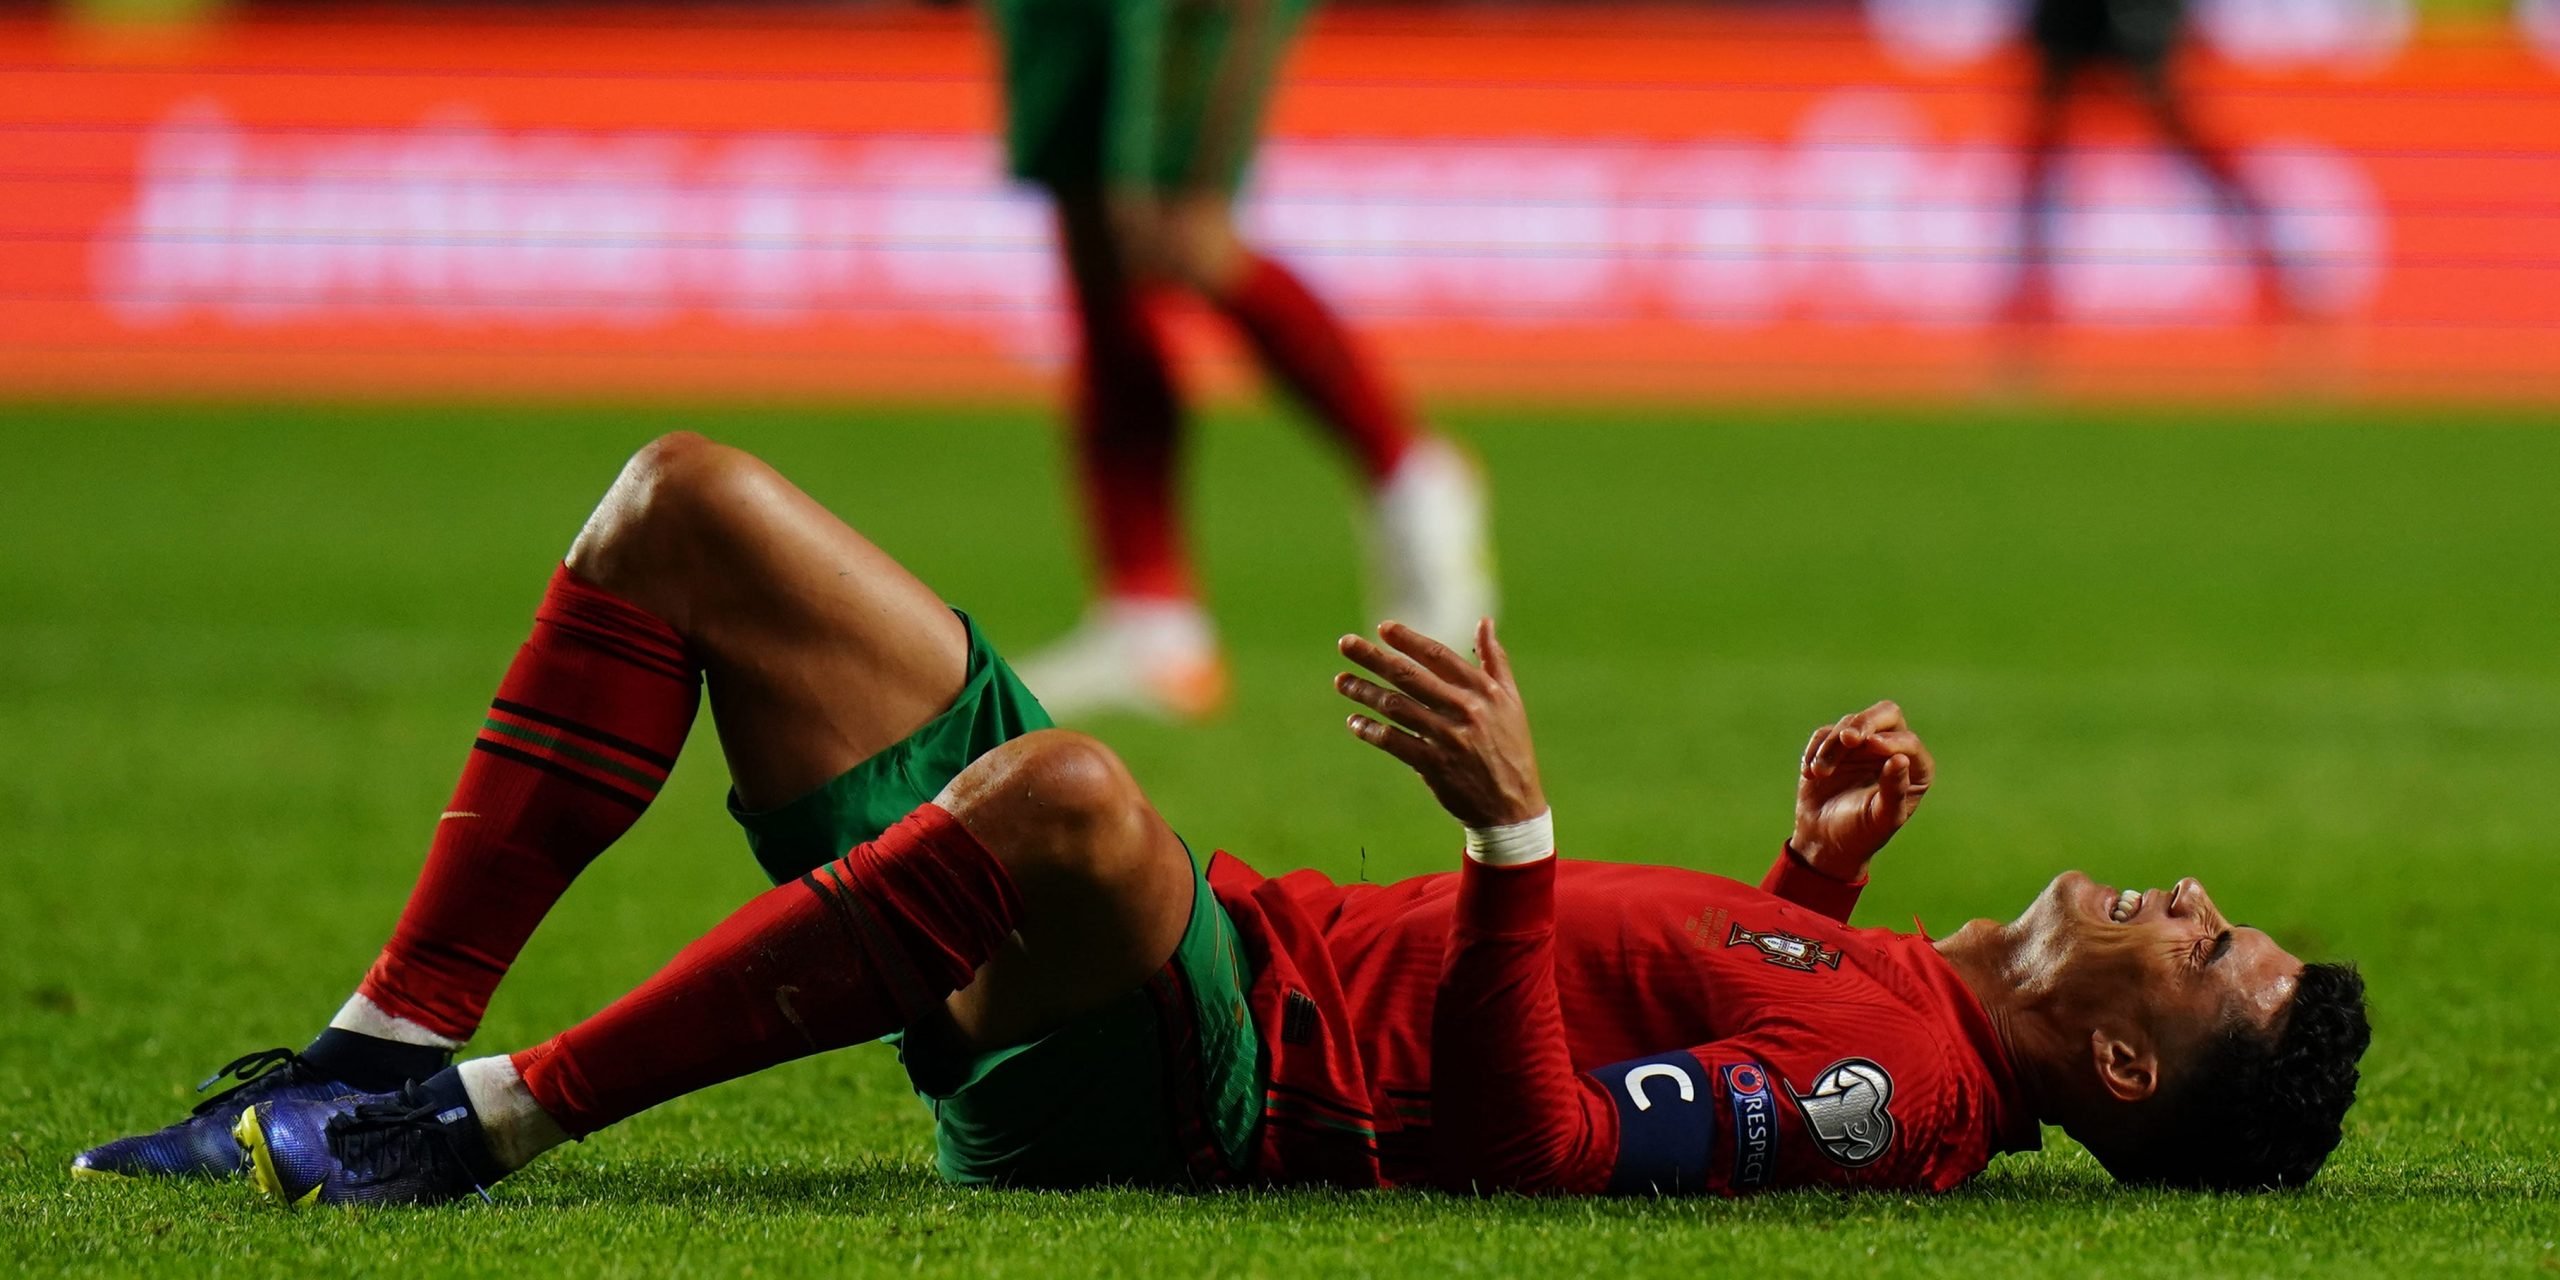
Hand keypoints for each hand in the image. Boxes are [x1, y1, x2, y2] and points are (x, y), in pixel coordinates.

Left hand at [1335, 619, 1546, 828]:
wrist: (1512, 807)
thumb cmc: (1510, 747)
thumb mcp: (1510, 701)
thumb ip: (1494, 659)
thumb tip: (1484, 620)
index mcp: (1483, 691)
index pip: (1438, 656)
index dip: (1408, 640)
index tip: (1382, 628)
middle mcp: (1465, 710)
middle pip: (1409, 676)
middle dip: (1373, 657)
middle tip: (1345, 643)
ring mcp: (1448, 738)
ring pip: (1396, 706)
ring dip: (1364, 692)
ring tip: (1341, 681)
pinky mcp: (1434, 765)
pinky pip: (1394, 741)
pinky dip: (1370, 730)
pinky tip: (1354, 722)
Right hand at [1792, 700, 1933, 881]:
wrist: (1825, 842)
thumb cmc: (1861, 834)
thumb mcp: (1880, 818)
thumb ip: (1893, 790)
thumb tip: (1900, 759)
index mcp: (1914, 769)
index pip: (1908, 741)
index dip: (1891, 741)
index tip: (1871, 745)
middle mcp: (1891, 751)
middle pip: (1886, 714)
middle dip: (1865, 722)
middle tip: (1847, 738)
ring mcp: (1862, 746)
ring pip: (1849, 724)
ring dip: (1832, 747)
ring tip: (1819, 774)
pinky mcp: (1834, 746)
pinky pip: (1824, 734)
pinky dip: (1815, 750)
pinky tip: (1810, 773)